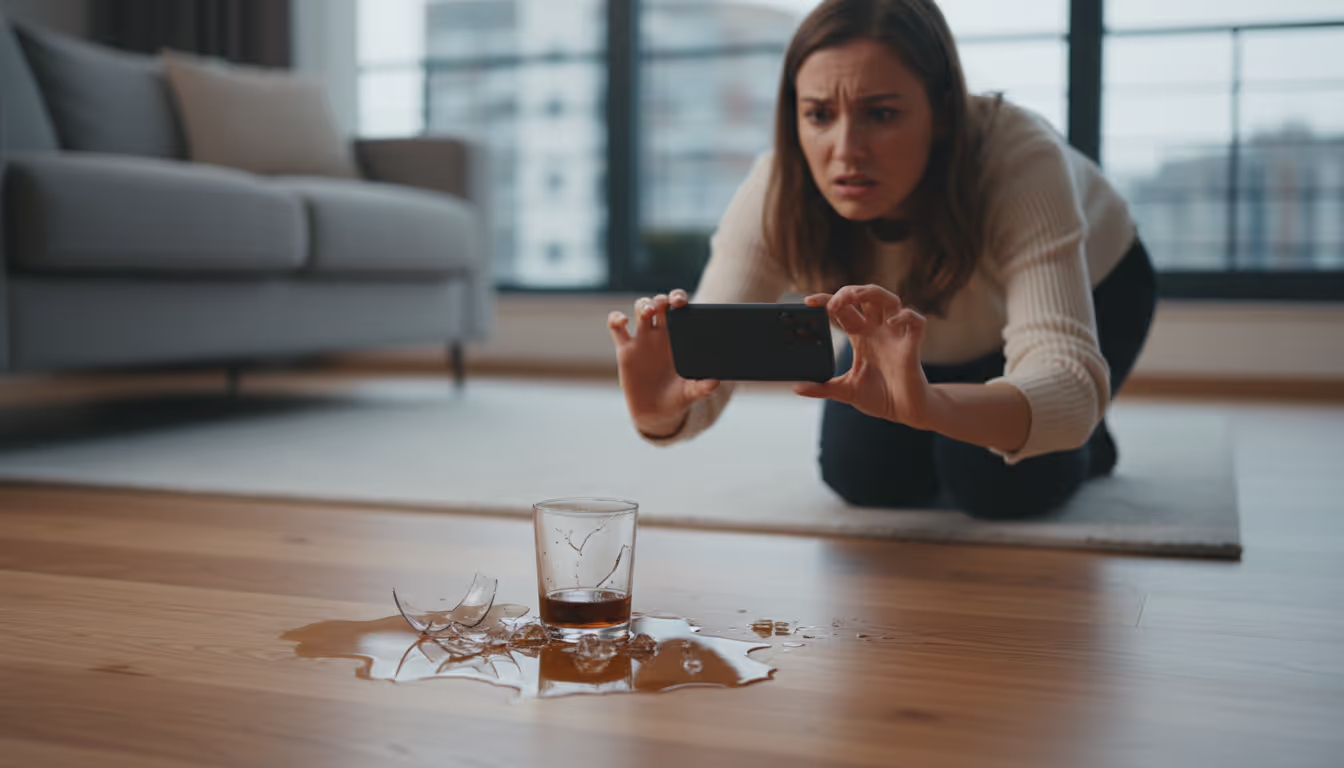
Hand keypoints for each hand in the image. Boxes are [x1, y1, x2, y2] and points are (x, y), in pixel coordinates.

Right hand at [608, 289, 720, 437]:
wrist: (656, 412)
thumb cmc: (677, 397)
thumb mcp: (692, 392)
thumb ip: (703, 387)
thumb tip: (716, 381)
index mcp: (678, 337)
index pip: (678, 309)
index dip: (678, 298)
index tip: (680, 303)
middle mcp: (660, 334)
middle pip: (659, 303)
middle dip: (661, 299)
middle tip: (665, 305)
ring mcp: (642, 340)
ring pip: (640, 309)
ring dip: (643, 304)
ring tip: (648, 312)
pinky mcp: (625, 350)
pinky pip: (616, 327)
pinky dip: (615, 318)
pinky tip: (623, 321)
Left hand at [793, 285, 931, 428]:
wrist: (903, 412)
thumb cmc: (878, 397)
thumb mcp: (845, 391)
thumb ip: (822, 388)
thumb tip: (797, 388)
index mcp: (860, 337)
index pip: (843, 310)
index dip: (827, 300)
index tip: (809, 301)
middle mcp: (877, 331)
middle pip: (866, 297)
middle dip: (849, 292)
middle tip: (833, 303)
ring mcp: (895, 336)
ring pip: (890, 300)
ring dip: (872, 293)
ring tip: (854, 298)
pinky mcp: (911, 346)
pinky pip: (916, 322)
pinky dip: (905, 316)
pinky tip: (891, 322)